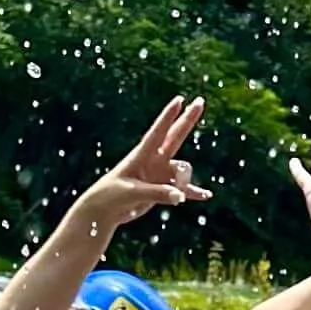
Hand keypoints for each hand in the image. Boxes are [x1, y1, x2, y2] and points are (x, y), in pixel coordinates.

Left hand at [82, 96, 208, 234]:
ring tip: (174, 198)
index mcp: (142, 155)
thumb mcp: (132, 193)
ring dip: (183, 183)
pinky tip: (206, 195)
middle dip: (188, 119)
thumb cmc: (112, 196)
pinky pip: (184, 190)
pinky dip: (194, 192)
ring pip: (183, 171)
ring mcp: (160, 174)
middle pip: (175, 136)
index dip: (168, 116)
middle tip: (200, 100)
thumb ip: (157, 193)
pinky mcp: (164, 189)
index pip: (158, 132)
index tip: (179, 99)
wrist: (105, 210)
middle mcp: (154, 160)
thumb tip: (180, 196)